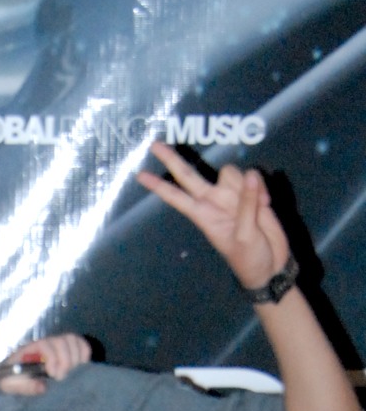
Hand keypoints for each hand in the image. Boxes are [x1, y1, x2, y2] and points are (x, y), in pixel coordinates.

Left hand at [0, 333, 91, 392]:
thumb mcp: (10, 385)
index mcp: (30, 349)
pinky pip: (82, 345)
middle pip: (62, 340)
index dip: (52, 358)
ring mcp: (58, 345)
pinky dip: (84, 354)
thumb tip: (42, 387)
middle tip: (62, 378)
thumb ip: (23, 386)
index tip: (54, 374)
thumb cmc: (11, 379)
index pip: (45, 345)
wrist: (15, 377)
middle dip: (66, 360)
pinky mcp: (69, 350)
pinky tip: (80, 367)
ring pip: (73, 340)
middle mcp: (46, 343)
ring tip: (72, 373)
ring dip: (76, 357)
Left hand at [137, 140, 290, 290]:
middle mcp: (214, 201)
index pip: (177, 197)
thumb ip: (247, 206)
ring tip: (259, 207)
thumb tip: (251, 176)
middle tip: (155, 145)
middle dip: (173, 160)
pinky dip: (261, 189)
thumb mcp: (245, 236)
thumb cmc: (249, 258)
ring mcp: (232, 196)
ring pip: (230, 172)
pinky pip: (254, 178)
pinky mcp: (251, 193)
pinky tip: (266, 205)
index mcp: (204, 215)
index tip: (140, 176)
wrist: (270, 265)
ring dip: (246, 185)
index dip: (159, 187)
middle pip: (189, 175)